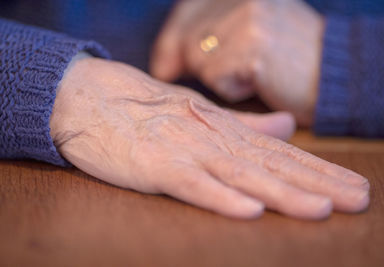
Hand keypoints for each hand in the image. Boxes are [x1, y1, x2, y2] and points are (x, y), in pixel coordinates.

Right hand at [50, 57, 368, 219]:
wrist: (85, 96)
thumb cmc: (140, 107)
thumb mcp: (197, 113)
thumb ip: (243, 124)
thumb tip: (287, 126)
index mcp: (221, 128)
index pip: (278, 153)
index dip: (317, 170)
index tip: (350, 187)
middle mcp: (209, 137)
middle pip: (270, 164)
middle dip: (316, 183)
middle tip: (359, 199)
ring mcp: (181, 150)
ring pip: (239, 174)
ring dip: (281, 192)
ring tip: (322, 208)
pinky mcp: (152, 165)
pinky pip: (190, 184)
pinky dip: (219, 196)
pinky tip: (249, 210)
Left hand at [151, 0, 323, 125]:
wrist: (331, 76)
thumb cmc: (287, 62)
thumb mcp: (247, 38)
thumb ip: (208, 39)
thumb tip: (160, 68)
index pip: (189, 11)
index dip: (172, 40)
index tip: (164, 67)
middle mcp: (245, 1)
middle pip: (190, 39)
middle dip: (195, 64)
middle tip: (223, 74)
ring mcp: (249, 21)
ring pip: (199, 59)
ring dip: (219, 77)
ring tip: (253, 75)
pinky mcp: (254, 49)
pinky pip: (216, 76)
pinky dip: (233, 89)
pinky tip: (258, 83)